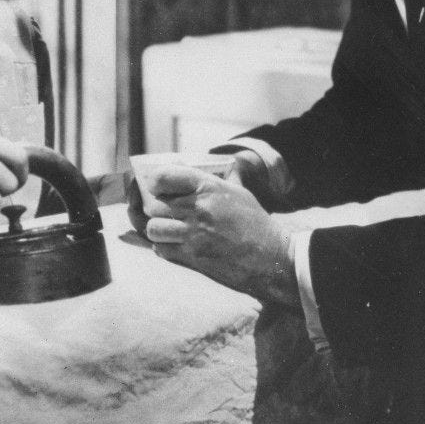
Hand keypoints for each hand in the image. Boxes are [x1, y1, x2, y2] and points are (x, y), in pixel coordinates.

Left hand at [141, 166, 299, 307]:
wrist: (271, 257)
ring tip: (165, 229)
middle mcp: (198, 208)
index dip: (155, 181)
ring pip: (153, 228)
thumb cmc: (256, 223)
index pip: (166, 176)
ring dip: (156, 229)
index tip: (155, 185)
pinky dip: (162, 247)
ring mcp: (194, 234)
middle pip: (155, 204)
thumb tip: (211, 166)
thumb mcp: (238, 192)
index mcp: (209, 187)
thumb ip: (219, 179)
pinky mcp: (193, 257)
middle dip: (153, 208)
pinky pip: (161, 249)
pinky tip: (172, 244)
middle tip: (157, 210)